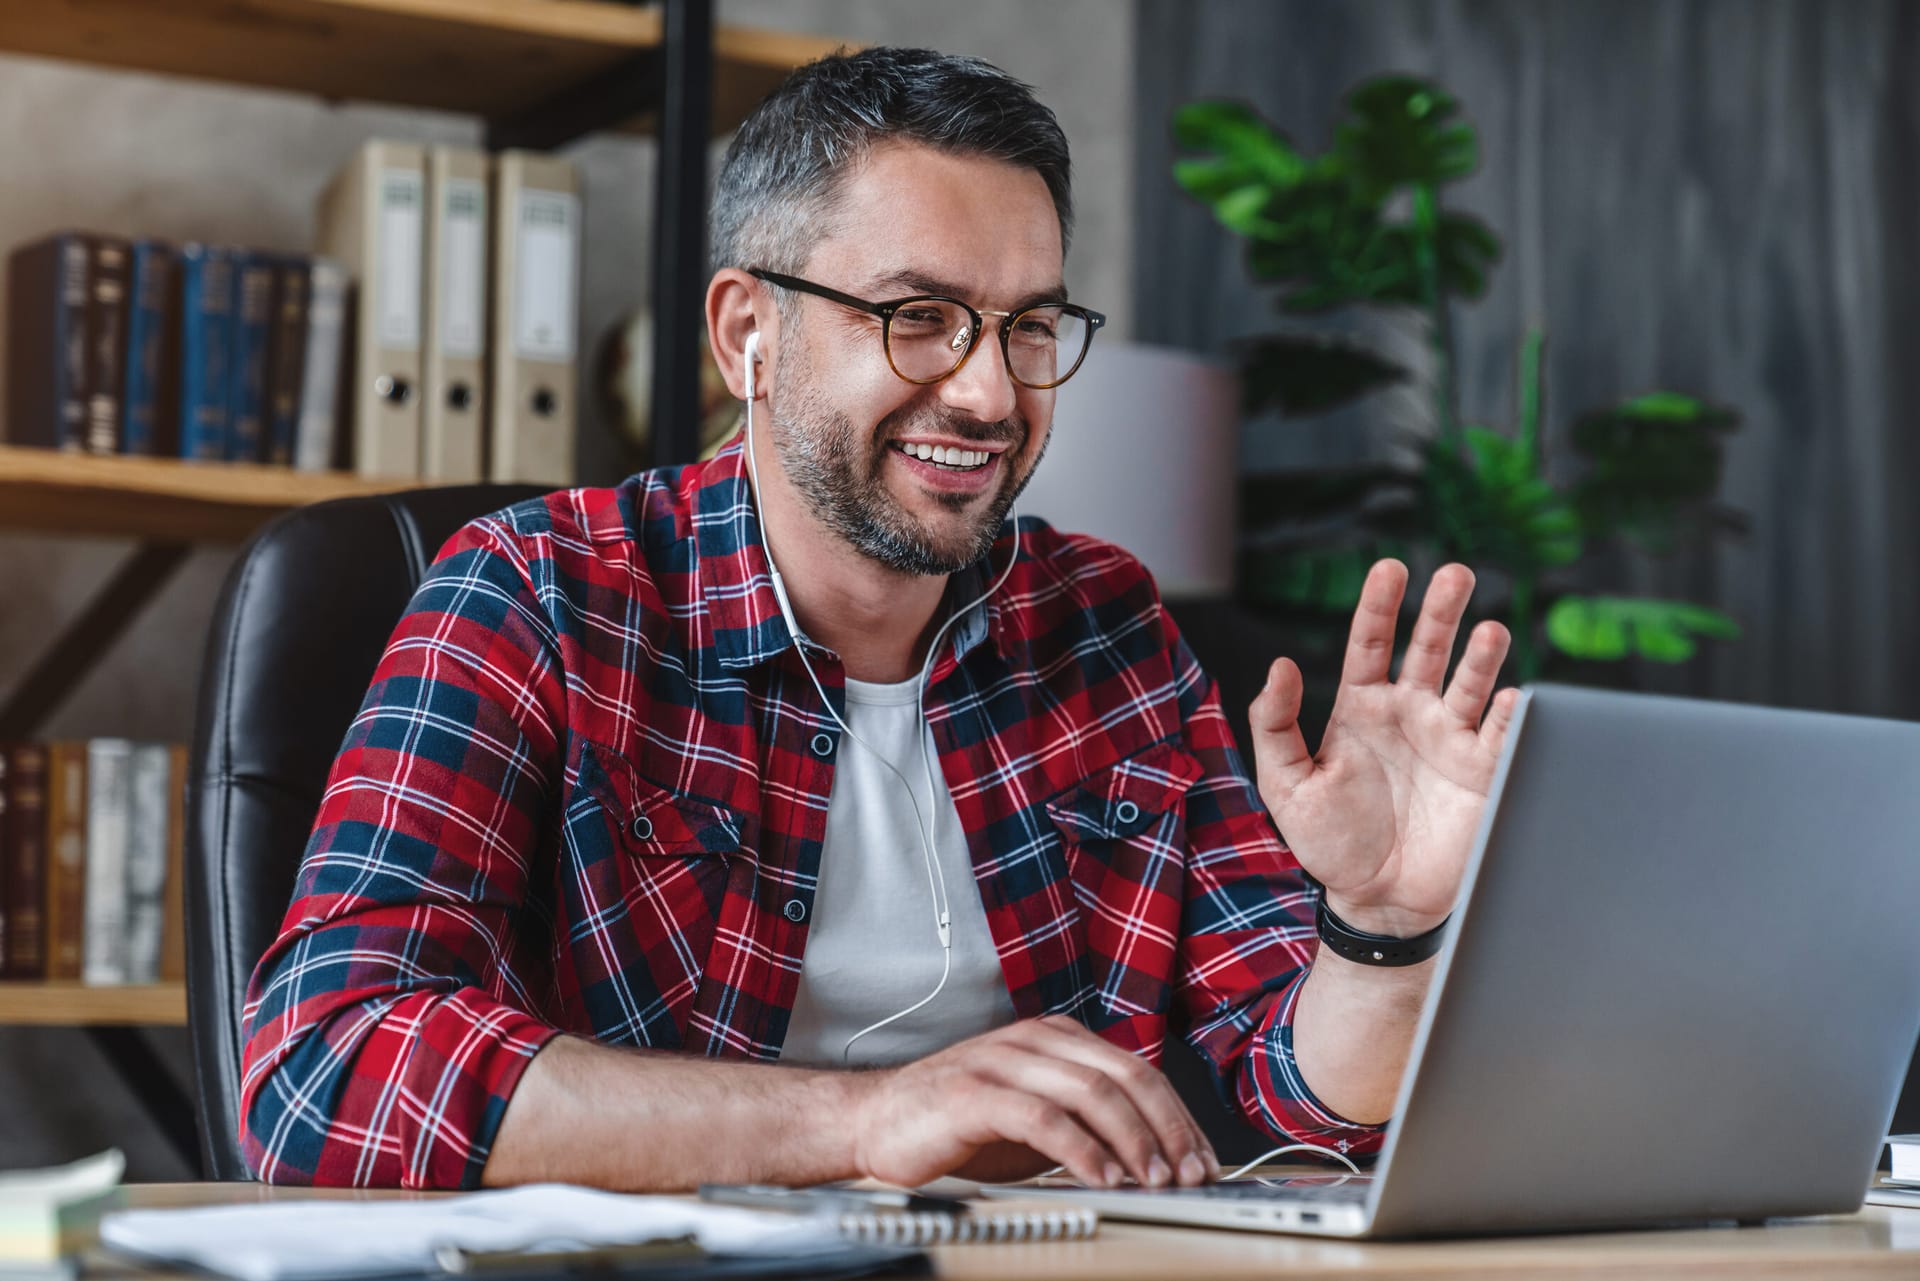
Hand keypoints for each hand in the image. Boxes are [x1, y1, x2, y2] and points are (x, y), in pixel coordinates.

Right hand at [847, 1016, 1219, 1189]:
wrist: (875, 1122)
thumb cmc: (956, 1125)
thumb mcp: (1035, 1118)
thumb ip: (1084, 1122)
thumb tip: (1153, 1158)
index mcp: (1054, 1038)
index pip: (1136, 1069)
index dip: (1177, 1116)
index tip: (1202, 1159)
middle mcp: (1034, 1040)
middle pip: (1124, 1076)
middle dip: (1167, 1129)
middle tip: (1190, 1174)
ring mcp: (1003, 1061)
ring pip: (1092, 1092)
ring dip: (1133, 1141)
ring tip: (1154, 1180)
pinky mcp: (974, 1094)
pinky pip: (1043, 1119)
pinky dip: (1082, 1151)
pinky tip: (1102, 1178)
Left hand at [1249, 560, 1518, 936]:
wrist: (1378, 901)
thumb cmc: (1329, 843)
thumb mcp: (1286, 785)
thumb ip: (1276, 725)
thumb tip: (1280, 666)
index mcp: (1361, 708)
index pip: (1371, 644)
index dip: (1379, 606)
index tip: (1391, 568)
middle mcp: (1410, 713)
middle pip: (1429, 648)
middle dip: (1443, 610)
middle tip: (1457, 573)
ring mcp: (1449, 739)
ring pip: (1471, 682)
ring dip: (1482, 654)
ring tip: (1489, 629)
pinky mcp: (1483, 773)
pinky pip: (1502, 735)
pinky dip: (1511, 714)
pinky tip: (1512, 695)